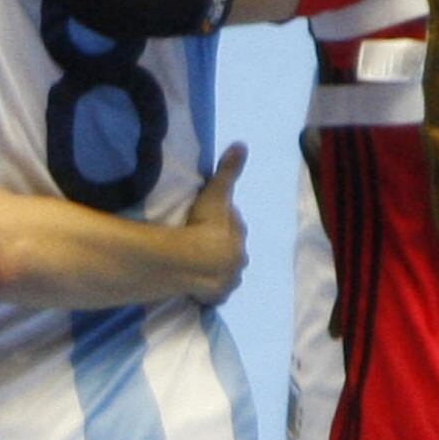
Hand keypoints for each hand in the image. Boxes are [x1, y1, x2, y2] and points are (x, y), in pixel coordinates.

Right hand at [178, 141, 249, 300]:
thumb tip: (243, 143)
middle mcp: (239, 257)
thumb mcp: (216, 194)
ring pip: (226, 271)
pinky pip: (215, 292)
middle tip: (204, 241)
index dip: (224, 220)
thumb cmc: (205, 227)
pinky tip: (201, 287)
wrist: (196, 262)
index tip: (212, 217)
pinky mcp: (216, 296)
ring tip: (201, 263)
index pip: (234, 224)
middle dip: (223, 245)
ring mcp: (228, 279)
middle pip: (232, 249)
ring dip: (218, 267)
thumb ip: (228, 170)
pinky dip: (210, 289)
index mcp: (238, 235)